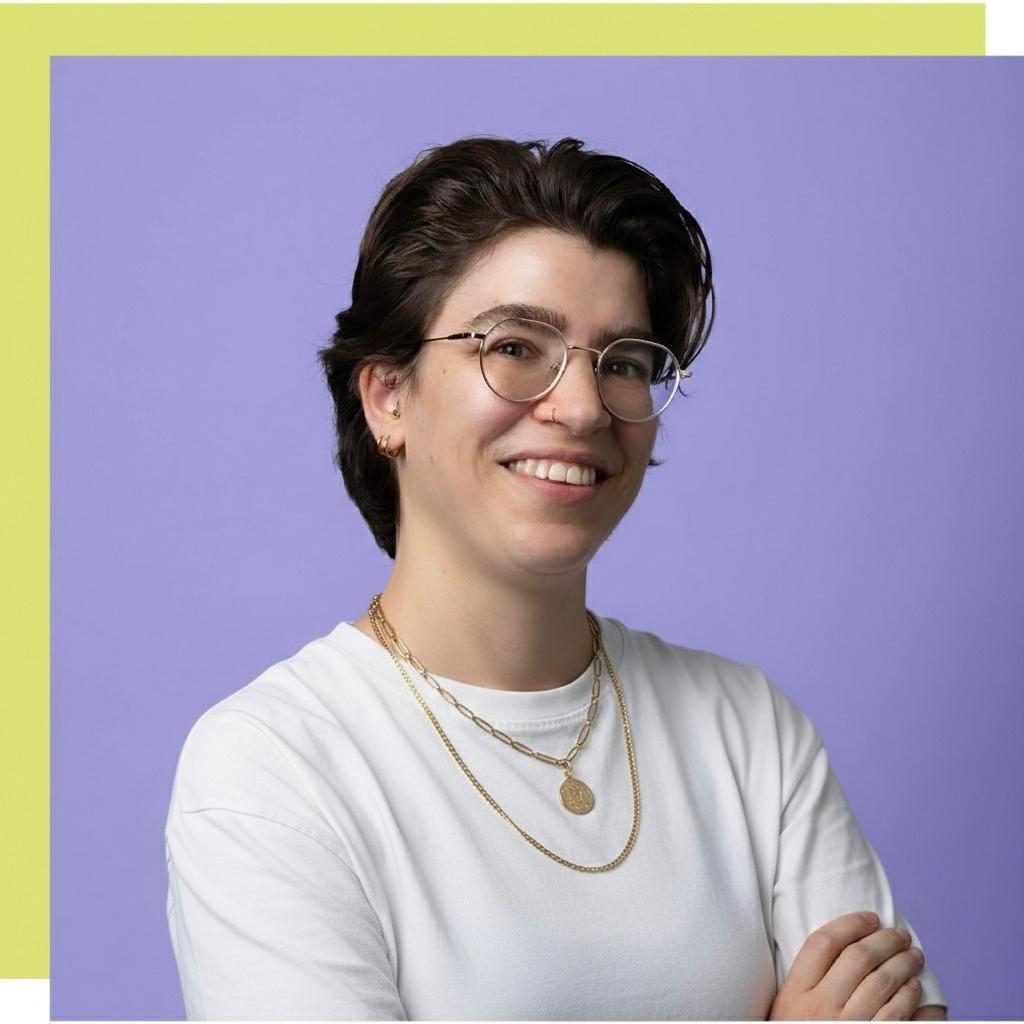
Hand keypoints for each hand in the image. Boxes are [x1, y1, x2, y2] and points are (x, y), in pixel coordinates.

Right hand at [769, 911, 925, 1019]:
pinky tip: (914, 988)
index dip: (850, 924)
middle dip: (884, 939)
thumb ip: (805, 983)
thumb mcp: (786, 1012)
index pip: (823, 943)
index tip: (869, 917)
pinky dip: (910, 997)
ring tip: (913, 955)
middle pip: (858, 957)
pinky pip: (898, 1015)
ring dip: (903, 964)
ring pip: (883, 982)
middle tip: (899, 933)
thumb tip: (841, 948)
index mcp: (795, 995)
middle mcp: (820, 1009)